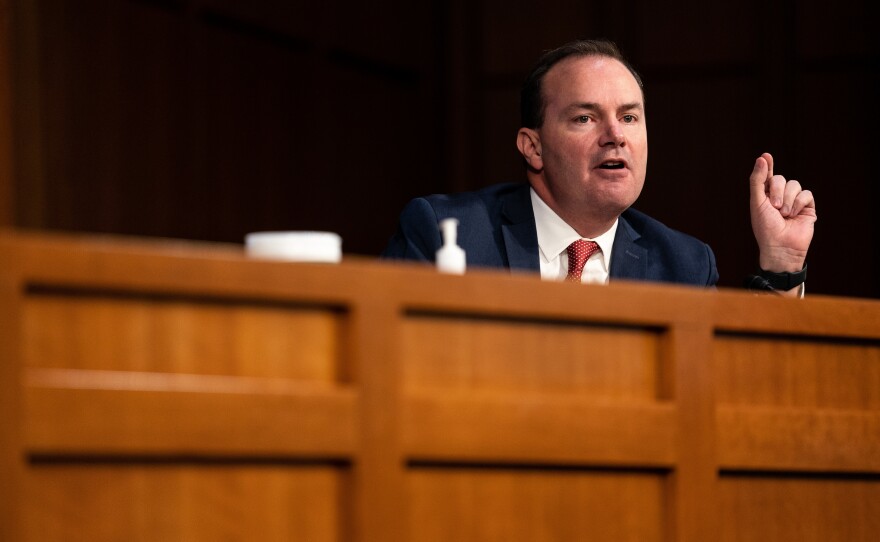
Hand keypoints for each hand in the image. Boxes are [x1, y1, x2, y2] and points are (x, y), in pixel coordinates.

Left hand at [749, 152, 815, 272]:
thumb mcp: (757, 202)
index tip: (766, 156)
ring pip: (794, 185)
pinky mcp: (807, 207)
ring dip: (787, 199)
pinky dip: (799, 203)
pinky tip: (794, 215)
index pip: (766, 176)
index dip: (766, 166)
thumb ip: (758, 180)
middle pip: (781, 178)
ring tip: (784, 214)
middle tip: (774, 207)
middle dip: (777, 191)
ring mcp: (794, 201)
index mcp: (764, 196)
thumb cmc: (765, 227)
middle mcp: (779, 196)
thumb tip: (762, 158)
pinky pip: (806, 193)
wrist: (781, 246)